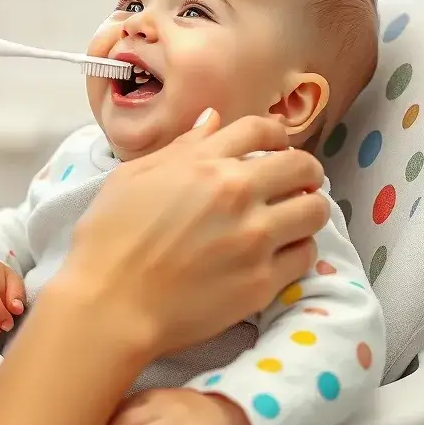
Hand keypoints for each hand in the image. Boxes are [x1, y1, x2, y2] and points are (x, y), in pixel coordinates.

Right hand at [54, 109, 328, 360]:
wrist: (109, 303)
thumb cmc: (108, 237)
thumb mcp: (133, 176)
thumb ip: (180, 146)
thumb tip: (213, 121)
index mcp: (204, 163)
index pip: (261, 130)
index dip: (276, 135)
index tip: (277, 146)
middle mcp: (237, 194)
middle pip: (302, 166)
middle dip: (305, 170)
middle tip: (296, 182)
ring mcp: (254, 239)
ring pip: (315, 211)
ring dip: (307, 208)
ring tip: (292, 218)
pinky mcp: (262, 282)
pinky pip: (306, 256)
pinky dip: (298, 249)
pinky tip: (279, 252)